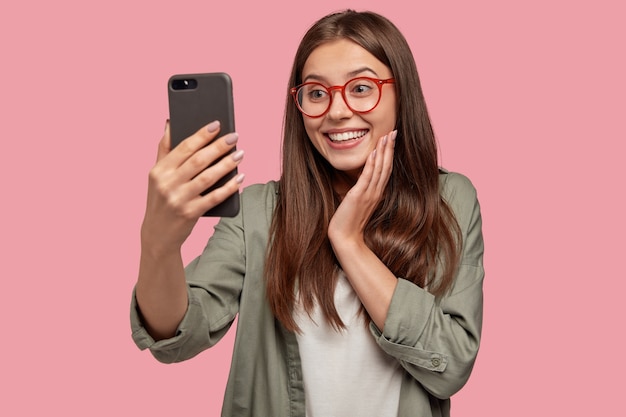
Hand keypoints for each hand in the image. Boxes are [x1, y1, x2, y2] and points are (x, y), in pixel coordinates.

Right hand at [141, 120, 243, 254]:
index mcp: (159, 171)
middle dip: (218, 147)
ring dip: (226, 164)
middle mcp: (167, 184)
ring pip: (207, 177)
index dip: (201, 135)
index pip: (183, 148)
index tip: (217, 124)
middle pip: (198, 161)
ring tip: (240, 154)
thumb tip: (170, 123)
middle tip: (234, 137)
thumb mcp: (156, 175)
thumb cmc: (161, 199)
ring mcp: (179, 200)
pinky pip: (214, 198)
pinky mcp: (190, 214)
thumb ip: (164, 149)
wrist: (157, 235)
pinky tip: (240, 178)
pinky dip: (229, 187)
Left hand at [328, 130, 395, 245]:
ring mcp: (368, 194)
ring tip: (386, 137)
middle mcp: (375, 192)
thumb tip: (358, 182)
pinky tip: (375, 153)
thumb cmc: (348, 222)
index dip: (389, 154)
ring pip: (379, 169)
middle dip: (389, 148)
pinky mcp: (359, 196)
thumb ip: (360, 192)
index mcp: (376, 193)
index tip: (391, 140)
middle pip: (386, 166)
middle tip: (393, 132)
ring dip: (383, 152)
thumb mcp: (357, 203)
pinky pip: (367, 177)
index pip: (386, 170)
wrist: (345, 239)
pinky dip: (372, 164)